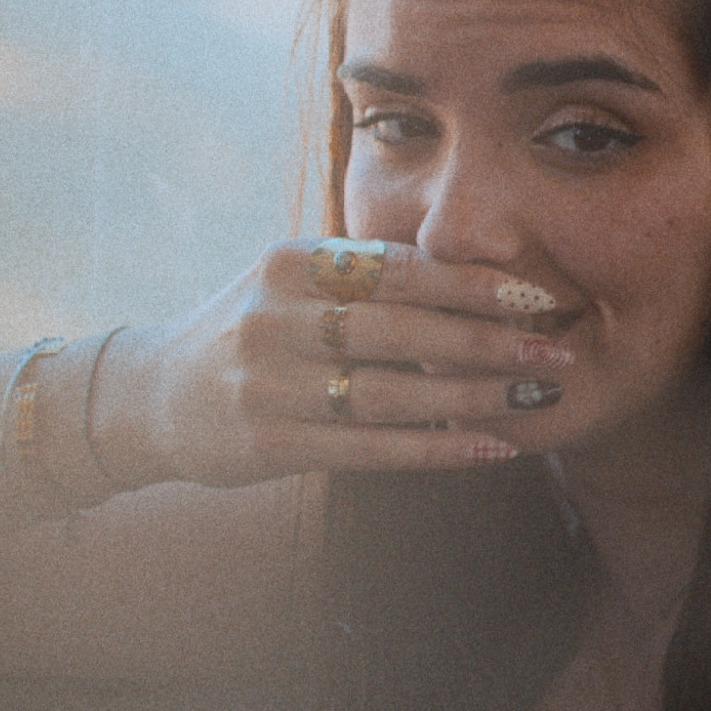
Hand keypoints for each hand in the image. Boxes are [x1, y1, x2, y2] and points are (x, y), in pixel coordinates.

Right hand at [92, 238, 569, 488]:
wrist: (153, 395)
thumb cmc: (256, 329)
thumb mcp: (295, 281)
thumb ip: (368, 276)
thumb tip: (480, 273)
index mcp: (292, 262)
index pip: (398, 268)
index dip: (472, 283)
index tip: (537, 295)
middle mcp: (277, 317)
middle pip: (402, 330)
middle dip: (489, 341)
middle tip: (557, 350)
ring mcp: (268, 383)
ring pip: (392, 393)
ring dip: (474, 397)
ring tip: (537, 399)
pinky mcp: (267, 443)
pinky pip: (371, 448)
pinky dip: (438, 448)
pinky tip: (492, 447)